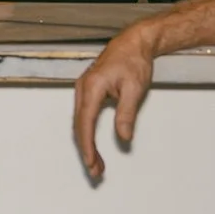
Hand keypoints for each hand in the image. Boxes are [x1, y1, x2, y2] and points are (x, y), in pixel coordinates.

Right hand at [71, 28, 156, 181]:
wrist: (133, 42)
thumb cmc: (134, 61)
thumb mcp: (135, 89)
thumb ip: (126, 113)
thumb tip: (123, 137)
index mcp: (92, 88)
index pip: (86, 123)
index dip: (87, 145)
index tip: (90, 162)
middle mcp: (83, 89)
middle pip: (79, 126)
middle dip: (86, 150)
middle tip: (96, 170)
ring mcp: (83, 90)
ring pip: (80, 123)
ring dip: (86, 143)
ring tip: (96, 163)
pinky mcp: (88, 91)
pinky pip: (83, 116)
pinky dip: (87, 132)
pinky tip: (93, 143)